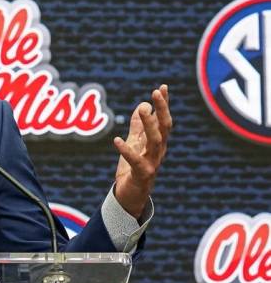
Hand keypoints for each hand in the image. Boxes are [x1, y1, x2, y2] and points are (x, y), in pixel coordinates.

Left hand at [113, 85, 171, 218]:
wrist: (130, 196)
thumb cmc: (133, 168)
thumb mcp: (135, 143)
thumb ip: (138, 126)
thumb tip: (143, 105)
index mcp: (158, 142)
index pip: (164, 120)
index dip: (164, 104)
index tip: (163, 87)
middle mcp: (159, 151)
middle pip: (165, 127)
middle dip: (162, 109)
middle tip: (156, 92)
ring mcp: (152, 163)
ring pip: (155, 141)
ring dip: (150, 125)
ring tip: (143, 109)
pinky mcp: (142, 175)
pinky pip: (135, 161)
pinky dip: (126, 150)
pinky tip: (117, 140)